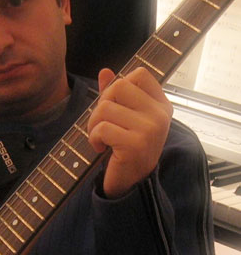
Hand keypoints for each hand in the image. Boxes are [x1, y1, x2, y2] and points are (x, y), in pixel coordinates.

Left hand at [87, 67, 172, 198]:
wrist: (131, 183)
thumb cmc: (126, 148)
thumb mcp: (124, 118)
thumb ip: (115, 96)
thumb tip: (105, 71)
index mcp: (161, 105)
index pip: (139, 74)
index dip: (119, 86)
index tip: (117, 108)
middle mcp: (160, 115)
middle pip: (119, 87)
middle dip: (101, 104)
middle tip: (102, 124)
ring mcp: (151, 129)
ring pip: (105, 108)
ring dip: (93, 124)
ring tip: (100, 138)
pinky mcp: (136, 144)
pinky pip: (103, 127)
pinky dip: (94, 138)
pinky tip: (101, 148)